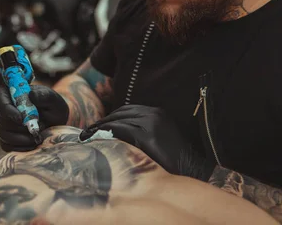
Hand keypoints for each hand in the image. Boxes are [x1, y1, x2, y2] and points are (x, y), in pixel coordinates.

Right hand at [0, 85, 68, 151]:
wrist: (57, 123)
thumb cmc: (52, 107)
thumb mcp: (52, 99)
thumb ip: (43, 95)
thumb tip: (31, 95)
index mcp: (12, 95)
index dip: (6, 110)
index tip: (20, 118)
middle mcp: (5, 111)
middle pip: (2, 120)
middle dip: (20, 128)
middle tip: (37, 129)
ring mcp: (5, 126)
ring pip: (3, 135)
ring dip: (22, 139)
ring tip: (38, 137)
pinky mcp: (8, 140)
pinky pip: (7, 146)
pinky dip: (21, 147)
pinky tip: (33, 143)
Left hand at [79, 105, 213, 178]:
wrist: (193, 171)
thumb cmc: (173, 160)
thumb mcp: (157, 138)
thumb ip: (141, 131)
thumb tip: (113, 132)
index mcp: (158, 112)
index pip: (127, 109)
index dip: (110, 117)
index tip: (96, 126)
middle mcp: (154, 113)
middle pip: (120, 112)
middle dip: (102, 121)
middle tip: (88, 131)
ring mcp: (151, 123)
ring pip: (117, 120)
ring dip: (100, 127)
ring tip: (88, 136)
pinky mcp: (147, 135)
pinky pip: (118, 129)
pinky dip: (104, 133)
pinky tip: (95, 139)